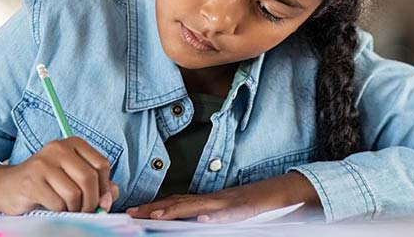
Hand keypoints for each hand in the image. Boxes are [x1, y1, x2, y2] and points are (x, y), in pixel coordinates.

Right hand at [0, 136, 118, 214]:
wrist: (9, 187)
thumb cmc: (48, 184)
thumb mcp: (74, 179)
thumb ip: (98, 186)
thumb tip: (109, 199)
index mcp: (73, 143)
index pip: (102, 164)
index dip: (105, 186)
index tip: (100, 199)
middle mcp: (58, 148)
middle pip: (89, 178)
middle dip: (92, 201)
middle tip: (86, 211)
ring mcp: (43, 163)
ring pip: (74, 193)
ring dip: (75, 209)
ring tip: (69, 208)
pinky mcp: (31, 180)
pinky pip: (58, 203)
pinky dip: (60, 211)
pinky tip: (53, 207)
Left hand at [126, 172, 319, 221]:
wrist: (283, 191)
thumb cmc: (253, 204)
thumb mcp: (225, 212)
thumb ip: (206, 215)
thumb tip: (187, 223)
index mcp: (207, 201)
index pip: (175, 203)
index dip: (153, 207)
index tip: (131, 212)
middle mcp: (213, 199)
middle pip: (178, 203)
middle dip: (153, 209)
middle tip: (130, 215)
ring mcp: (228, 203)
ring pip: (198, 207)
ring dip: (174, 211)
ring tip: (154, 217)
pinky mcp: (244, 209)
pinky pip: (227, 213)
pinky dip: (213, 216)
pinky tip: (201, 220)